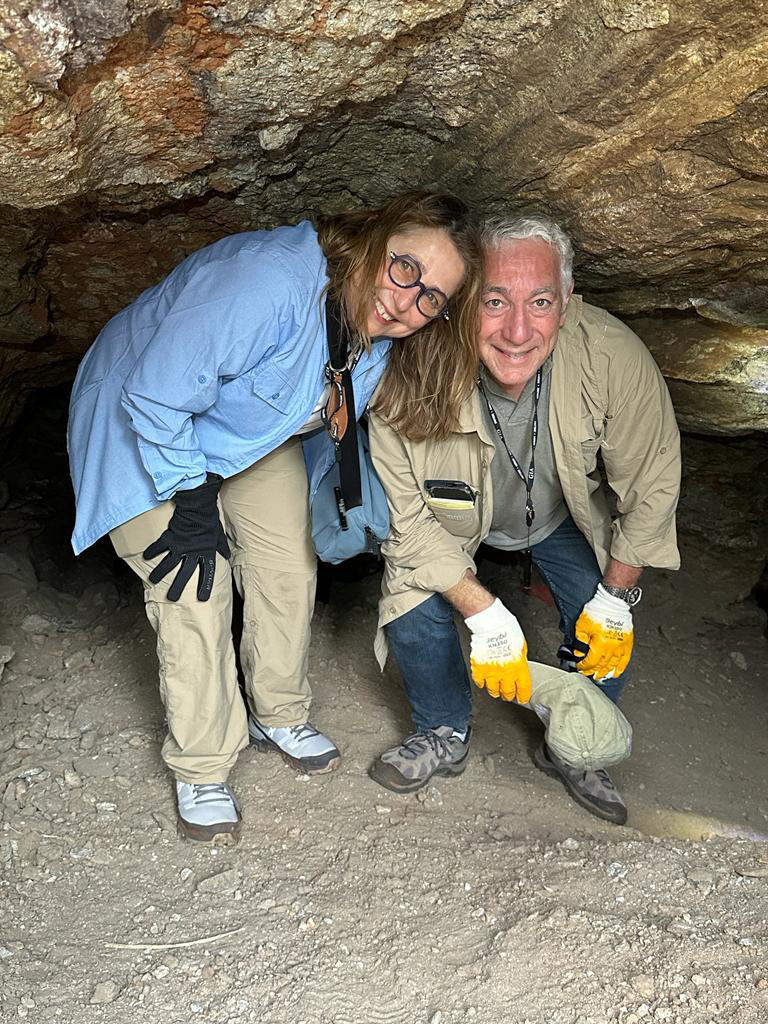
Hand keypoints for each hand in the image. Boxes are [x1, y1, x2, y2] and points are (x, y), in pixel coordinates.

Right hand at [143, 474, 230, 601]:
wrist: (197, 505)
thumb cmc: (209, 519)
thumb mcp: (218, 534)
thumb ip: (221, 547)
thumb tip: (227, 556)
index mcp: (206, 552)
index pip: (207, 572)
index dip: (205, 585)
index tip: (202, 598)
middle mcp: (192, 552)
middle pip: (185, 573)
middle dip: (178, 587)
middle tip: (172, 598)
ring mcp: (180, 546)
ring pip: (168, 563)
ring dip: (160, 572)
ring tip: (152, 580)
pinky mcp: (170, 537)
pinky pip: (159, 546)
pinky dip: (152, 551)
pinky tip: (145, 557)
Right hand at [464, 599, 531, 702]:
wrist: (489, 623)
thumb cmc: (506, 629)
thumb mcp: (522, 645)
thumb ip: (520, 659)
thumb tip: (520, 665)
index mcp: (519, 667)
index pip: (523, 688)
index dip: (523, 696)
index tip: (522, 698)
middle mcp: (506, 673)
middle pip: (508, 692)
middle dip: (509, 695)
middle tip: (508, 695)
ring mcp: (491, 672)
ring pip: (493, 690)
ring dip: (496, 692)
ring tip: (496, 691)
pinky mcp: (478, 668)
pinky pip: (480, 682)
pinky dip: (482, 683)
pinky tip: (484, 682)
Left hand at [573, 584, 633, 679]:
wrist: (612, 601)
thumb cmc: (598, 610)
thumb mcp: (582, 625)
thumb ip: (580, 641)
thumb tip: (578, 652)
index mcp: (600, 644)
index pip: (591, 662)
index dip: (584, 667)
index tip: (580, 667)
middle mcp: (612, 648)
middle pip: (602, 665)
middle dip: (594, 671)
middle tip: (589, 675)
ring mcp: (621, 646)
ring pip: (614, 664)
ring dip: (606, 672)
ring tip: (601, 676)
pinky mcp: (628, 642)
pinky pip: (625, 659)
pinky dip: (620, 667)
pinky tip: (617, 672)